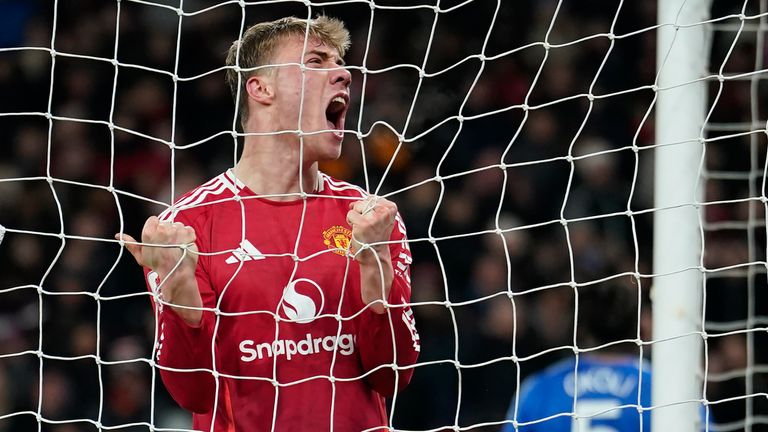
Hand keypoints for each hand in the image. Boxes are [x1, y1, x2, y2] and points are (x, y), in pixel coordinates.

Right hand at [116, 216, 202, 324]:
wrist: (176, 273)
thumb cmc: (157, 265)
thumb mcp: (141, 256)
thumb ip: (131, 244)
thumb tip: (118, 235)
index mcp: (149, 232)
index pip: (153, 219)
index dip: (155, 227)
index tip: (157, 236)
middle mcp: (163, 229)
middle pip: (165, 222)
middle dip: (167, 231)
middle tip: (167, 243)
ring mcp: (177, 230)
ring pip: (177, 225)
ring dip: (177, 233)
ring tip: (175, 245)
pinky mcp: (188, 233)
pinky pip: (188, 229)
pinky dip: (187, 235)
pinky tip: (183, 245)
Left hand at [347, 197, 396, 312]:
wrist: (374, 255)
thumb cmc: (376, 236)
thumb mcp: (382, 218)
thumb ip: (374, 206)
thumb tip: (353, 201)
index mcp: (391, 208)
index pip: (373, 197)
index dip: (368, 207)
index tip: (373, 220)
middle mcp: (384, 212)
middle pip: (364, 201)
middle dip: (361, 211)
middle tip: (367, 225)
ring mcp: (374, 218)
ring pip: (356, 206)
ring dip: (355, 216)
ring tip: (363, 227)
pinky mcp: (363, 223)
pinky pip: (350, 214)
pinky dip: (350, 222)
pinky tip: (358, 230)